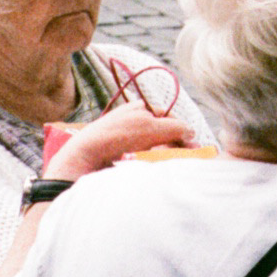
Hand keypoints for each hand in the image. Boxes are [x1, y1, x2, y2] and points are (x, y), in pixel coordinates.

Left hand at [46, 103, 198, 179]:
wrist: (84, 157)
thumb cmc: (118, 135)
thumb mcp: (152, 126)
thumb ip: (176, 127)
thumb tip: (192, 132)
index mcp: (138, 108)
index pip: (168, 117)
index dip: (181, 130)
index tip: (191, 145)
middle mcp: (132, 122)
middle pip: (162, 133)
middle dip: (172, 145)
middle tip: (181, 157)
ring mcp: (124, 140)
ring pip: (154, 148)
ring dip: (161, 155)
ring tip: (163, 164)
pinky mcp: (118, 157)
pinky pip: (142, 159)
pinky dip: (148, 163)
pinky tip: (148, 169)